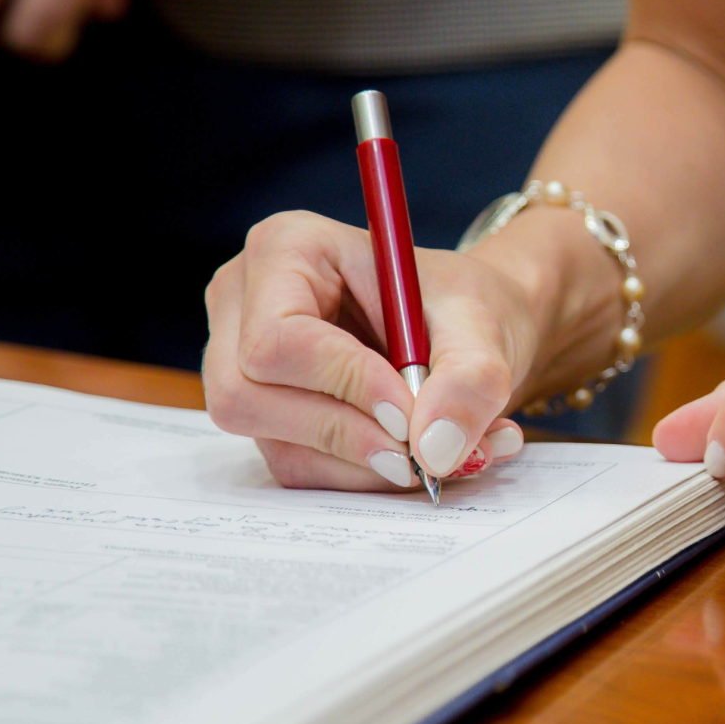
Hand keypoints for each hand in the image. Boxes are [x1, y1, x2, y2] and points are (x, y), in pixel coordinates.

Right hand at [204, 212, 533, 492]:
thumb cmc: (460, 305)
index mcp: (287, 249)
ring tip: (442, 449)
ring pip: (276, 444)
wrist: (465, 328)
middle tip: (422, 449)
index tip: (410, 412)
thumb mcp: (482, 325)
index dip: (344, 383)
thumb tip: (435, 449)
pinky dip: (364, 474)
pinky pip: (298, 467)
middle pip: (247, 397)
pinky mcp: (266, 415)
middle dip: (345, 434)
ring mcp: (241, 364)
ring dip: (367, 464)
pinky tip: (415, 454)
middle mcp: (245, 304)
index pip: (277, 338)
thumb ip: (470, 379)